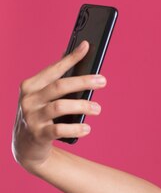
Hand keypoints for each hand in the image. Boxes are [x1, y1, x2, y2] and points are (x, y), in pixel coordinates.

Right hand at [12, 40, 105, 172]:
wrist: (26, 146)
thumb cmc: (41, 116)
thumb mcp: (45, 99)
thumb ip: (59, 86)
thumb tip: (84, 69)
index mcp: (30, 86)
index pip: (54, 69)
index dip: (71, 58)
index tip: (87, 47)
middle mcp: (29, 99)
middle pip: (59, 86)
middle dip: (83, 81)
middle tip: (103, 81)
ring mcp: (32, 117)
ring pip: (60, 107)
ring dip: (83, 106)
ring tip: (98, 108)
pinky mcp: (38, 135)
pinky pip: (59, 130)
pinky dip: (76, 128)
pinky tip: (87, 128)